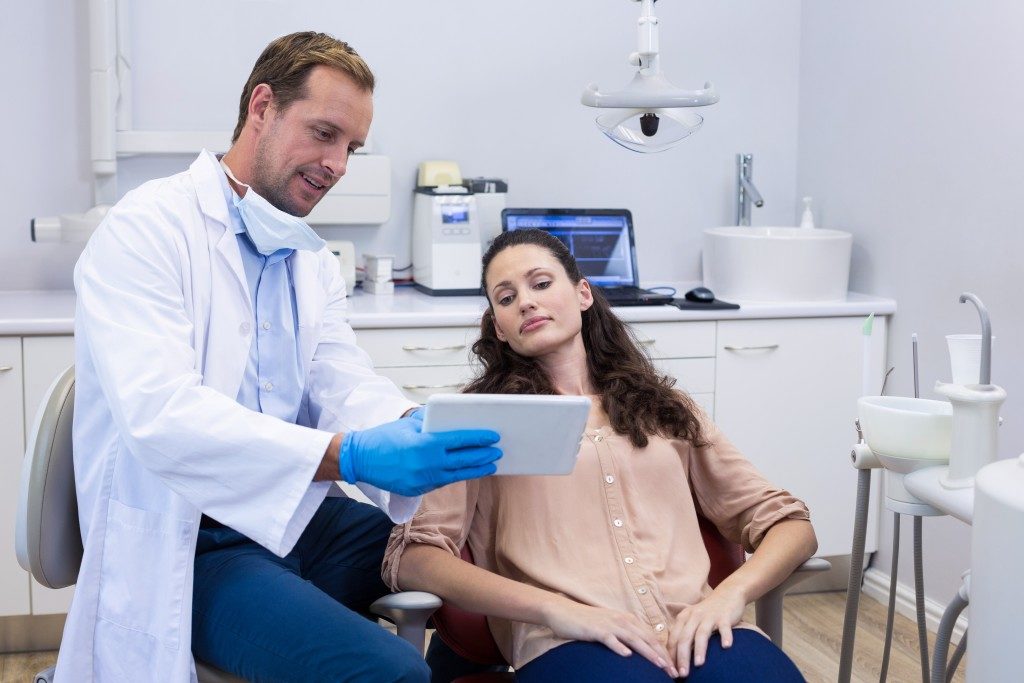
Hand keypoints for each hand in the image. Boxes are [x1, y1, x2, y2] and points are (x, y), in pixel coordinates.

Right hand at [339, 414, 500, 495]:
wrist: (360, 459)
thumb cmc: (384, 437)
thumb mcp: (409, 424)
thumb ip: (431, 422)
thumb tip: (453, 418)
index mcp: (426, 444)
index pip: (460, 440)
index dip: (479, 439)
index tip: (494, 437)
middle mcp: (427, 464)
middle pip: (463, 460)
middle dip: (483, 456)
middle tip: (498, 452)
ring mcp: (423, 480)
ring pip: (457, 475)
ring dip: (476, 470)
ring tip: (490, 465)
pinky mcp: (417, 490)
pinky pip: (443, 482)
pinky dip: (458, 476)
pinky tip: (468, 472)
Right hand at [544, 598, 677, 677]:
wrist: (563, 612)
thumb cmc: (586, 623)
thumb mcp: (610, 626)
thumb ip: (624, 635)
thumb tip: (637, 651)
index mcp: (627, 619)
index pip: (650, 637)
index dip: (663, 652)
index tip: (673, 667)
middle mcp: (621, 620)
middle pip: (646, 639)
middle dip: (662, 656)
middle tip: (673, 672)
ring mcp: (609, 624)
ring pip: (633, 639)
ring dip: (648, 653)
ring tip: (660, 665)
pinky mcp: (595, 630)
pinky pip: (610, 639)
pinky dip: (619, 647)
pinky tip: (627, 656)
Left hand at [667, 588, 745, 675]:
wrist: (727, 593)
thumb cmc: (707, 613)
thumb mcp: (692, 621)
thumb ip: (684, 636)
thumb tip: (675, 660)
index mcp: (683, 618)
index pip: (673, 639)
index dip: (671, 656)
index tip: (670, 671)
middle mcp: (694, 616)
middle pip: (685, 638)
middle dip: (682, 657)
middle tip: (682, 674)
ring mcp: (709, 616)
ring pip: (702, 634)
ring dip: (700, 650)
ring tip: (699, 664)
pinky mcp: (724, 616)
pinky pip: (724, 627)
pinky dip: (725, 636)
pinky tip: (726, 646)